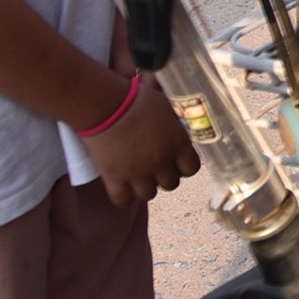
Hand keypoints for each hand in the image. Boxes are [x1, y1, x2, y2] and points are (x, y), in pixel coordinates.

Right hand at [83, 76, 198, 204]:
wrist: (106, 104)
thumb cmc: (136, 98)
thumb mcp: (165, 105)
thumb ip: (174, 120)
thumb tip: (179, 119)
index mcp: (178, 143)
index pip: (192, 168)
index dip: (184, 166)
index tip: (176, 161)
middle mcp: (161, 161)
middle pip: (171, 184)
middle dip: (164, 177)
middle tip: (155, 168)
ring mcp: (138, 172)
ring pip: (148, 195)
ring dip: (145, 188)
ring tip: (138, 178)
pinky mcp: (114, 178)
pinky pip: (122, 200)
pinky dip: (122, 197)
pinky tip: (121, 188)